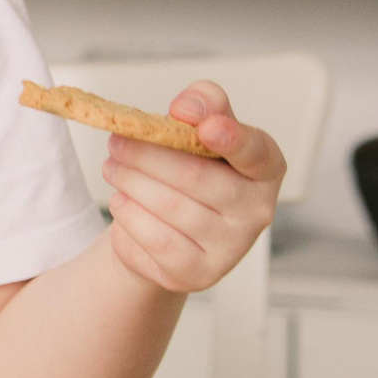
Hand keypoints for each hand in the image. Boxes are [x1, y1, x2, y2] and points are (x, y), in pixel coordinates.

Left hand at [99, 80, 285, 293]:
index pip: (255, 152)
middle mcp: (257, 211)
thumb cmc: (191, 169)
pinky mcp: (200, 273)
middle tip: (115, 142)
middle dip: (145, 155)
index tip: (206, 128)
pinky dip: (129, 215)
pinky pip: (154, 238)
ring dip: (129, 181)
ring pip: (168, 206)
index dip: (231, 138)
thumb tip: (186, 108)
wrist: (168, 228)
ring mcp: (231, 247)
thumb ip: (202, 104)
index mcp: (265, 167)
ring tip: (112, 168)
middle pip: (194, 176)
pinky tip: (122, 202)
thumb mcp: (200, 127)